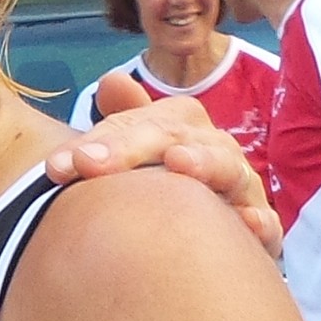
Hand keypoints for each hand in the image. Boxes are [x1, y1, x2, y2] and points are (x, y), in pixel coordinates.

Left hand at [45, 76, 281, 257]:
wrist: (201, 240)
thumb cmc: (157, 187)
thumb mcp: (134, 154)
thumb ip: (119, 124)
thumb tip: (112, 80)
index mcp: (178, 127)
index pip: (136, 123)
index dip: (98, 141)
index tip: (55, 167)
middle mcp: (212, 149)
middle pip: (173, 138)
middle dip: (129, 148)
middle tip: (88, 164)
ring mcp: (239, 187)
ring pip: (227, 169)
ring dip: (204, 165)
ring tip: (178, 163)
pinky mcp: (259, 229)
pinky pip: (265, 224)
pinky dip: (258, 222)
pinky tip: (243, 223)